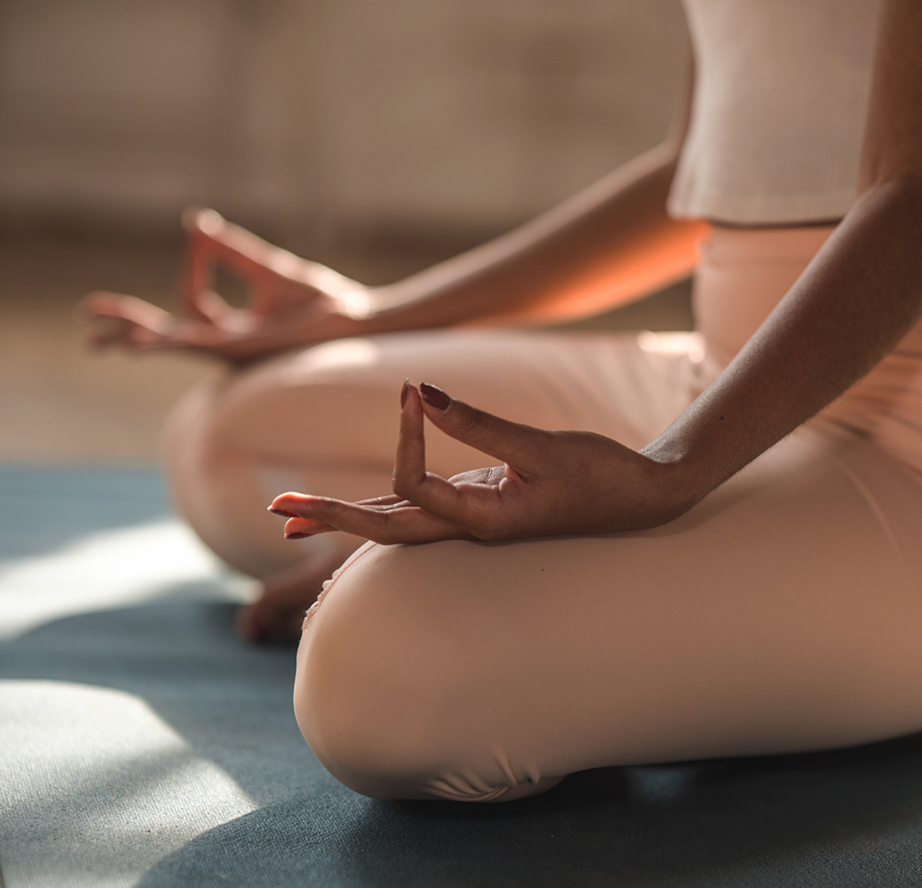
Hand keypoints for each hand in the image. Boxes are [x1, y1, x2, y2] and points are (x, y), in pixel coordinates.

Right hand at [79, 207, 372, 362]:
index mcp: (231, 330)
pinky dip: (170, 342)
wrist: (355, 316)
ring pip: (175, 345)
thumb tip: (195, 224)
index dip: (190, 266)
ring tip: (104, 339)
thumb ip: (230, 250)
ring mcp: (234, 351)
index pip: (190, 303)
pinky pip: (200, 346)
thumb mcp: (267, 269)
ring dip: (140, 338)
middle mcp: (227, 345)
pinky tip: (144, 342)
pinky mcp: (247, 350)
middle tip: (87, 320)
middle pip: (165, 337)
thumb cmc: (321, 299)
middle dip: (127, 327)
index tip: (198, 236)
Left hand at [267, 382, 698, 545]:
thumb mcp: (544, 447)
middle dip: (329, 519)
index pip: (416, 484)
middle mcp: (469, 530)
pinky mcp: (479, 508)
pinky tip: (351, 507)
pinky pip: (416, 512)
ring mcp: (471, 523)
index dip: (405, 436)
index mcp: (484, 521)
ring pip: (393, 526)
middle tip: (277, 513)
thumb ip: (482, 425)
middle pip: (383, 530)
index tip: (414, 391)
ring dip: (341, 519)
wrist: (644, 501)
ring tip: (288, 518)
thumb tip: (426, 394)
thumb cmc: (602, 475)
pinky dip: (377, 508)